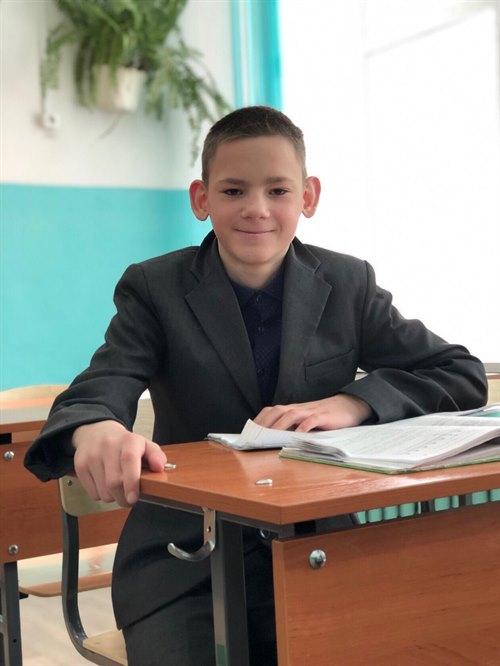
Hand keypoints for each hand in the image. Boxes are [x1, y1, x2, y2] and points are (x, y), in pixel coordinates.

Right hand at [72, 420, 166, 506]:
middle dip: (124, 497)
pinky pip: (92, 493)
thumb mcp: (144, 445)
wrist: (97, 431)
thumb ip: (156, 455)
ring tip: (117, 486)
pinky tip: (104, 483)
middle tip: (130, 498)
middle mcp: (108, 445)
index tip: (134, 498)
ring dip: (113, 496)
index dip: (132, 482)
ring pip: (103, 491)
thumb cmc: (125, 444)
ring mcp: (92, 455)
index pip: (128, 460)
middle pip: (114, 482)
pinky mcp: (80, 465)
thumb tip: (159, 467)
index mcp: (128, 440)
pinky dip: (101, 494)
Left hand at [253, 394, 371, 431]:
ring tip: (271, 436)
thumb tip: (275, 440)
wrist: (348, 405)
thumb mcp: (307, 421)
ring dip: (279, 425)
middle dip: (264, 422)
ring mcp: (311, 411)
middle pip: (277, 411)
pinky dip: (304, 426)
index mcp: (293, 410)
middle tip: (255, 435)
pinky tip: (298, 434)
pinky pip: (311, 420)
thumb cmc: (325, 417)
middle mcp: (299, 408)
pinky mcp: (323, 416)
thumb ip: (294, 427)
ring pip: (291, 414)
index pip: (271, 411)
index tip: (249, 431)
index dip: (260, 419)